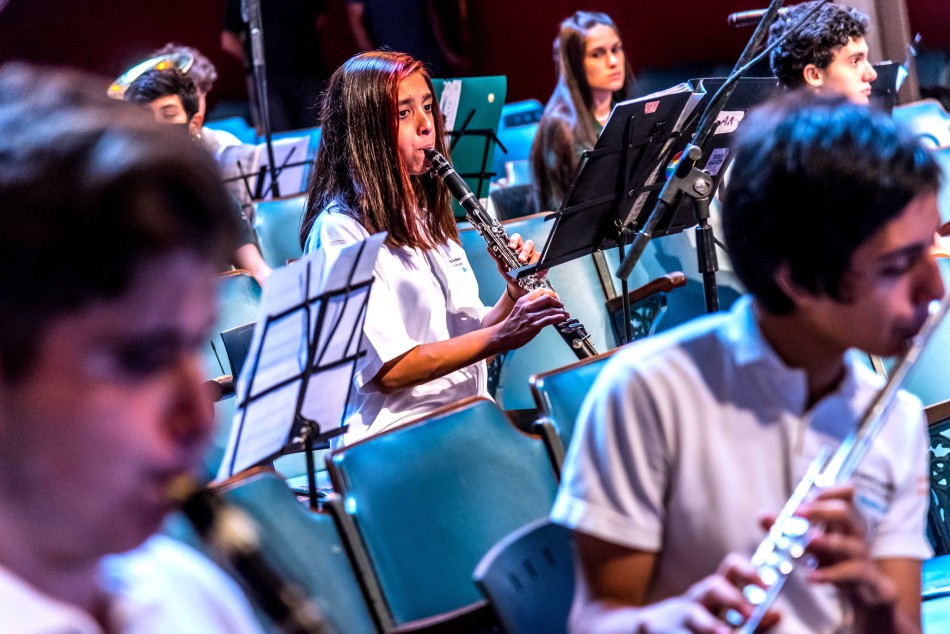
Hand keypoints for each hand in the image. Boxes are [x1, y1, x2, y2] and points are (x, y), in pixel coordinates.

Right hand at [490, 288, 566, 350]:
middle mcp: (527, 306)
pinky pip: (548, 320)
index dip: (551, 293)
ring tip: (565, 313)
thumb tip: (544, 306)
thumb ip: (530, 306)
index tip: (556, 297)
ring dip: (561, 311)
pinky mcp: (533, 326)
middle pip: (547, 298)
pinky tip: (561, 317)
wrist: (502, 335)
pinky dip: (557, 317)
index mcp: (523, 300)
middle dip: (557, 301)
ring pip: (550, 309)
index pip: (540, 291)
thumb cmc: (511, 324)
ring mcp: (530, 316)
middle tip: (561, 305)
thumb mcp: (519, 309)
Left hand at [492, 233, 545, 300]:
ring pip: (536, 252)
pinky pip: (542, 260)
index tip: (511, 246)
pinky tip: (534, 269)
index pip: (517, 239)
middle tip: (520, 259)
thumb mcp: (502, 267)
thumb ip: (496, 257)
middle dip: (524, 250)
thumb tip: (488, 248)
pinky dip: (538, 264)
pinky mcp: (541, 264)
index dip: (515, 240)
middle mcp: (526, 251)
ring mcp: (534, 257)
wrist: (517, 288)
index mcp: (516, 249)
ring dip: (531, 258)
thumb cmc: (510, 275)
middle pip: (528, 243)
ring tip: (526, 266)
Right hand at [632, 554, 778, 632]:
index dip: (749, 572)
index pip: (731, 569)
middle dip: (732, 598)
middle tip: (749, 613)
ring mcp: (674, 617)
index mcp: (711, 594)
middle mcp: (694, 601)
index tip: (767, 583)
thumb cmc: (691, 628)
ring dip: (710, 626)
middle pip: (714, 588)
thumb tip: (777, 611)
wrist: (641, 630)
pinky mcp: (655, 630)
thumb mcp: (718, 619)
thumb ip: (751, 619)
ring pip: (695, 617)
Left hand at [794, 486, 897, 612]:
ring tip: (808, 541)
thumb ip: (786, 530)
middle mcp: (855, 534)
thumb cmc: (836, 560)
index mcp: (844, 520)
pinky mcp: (865, 579)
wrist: (866, 594)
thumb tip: (762, 515)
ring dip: (829, 542)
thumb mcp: (811, 544)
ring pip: (851, 544)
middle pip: (846, 513)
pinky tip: (810, 577)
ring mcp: (862, 556)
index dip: (827, 491)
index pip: (846, 494)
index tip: (806, 496)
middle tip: (797, 514)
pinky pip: (850, 574)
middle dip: (821, 511)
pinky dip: (829, 575)